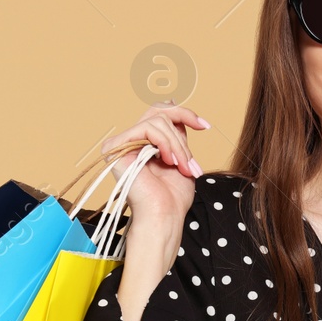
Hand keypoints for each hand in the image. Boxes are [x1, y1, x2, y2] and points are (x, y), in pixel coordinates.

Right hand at [97, 104, 210, 225]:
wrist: (164, 217)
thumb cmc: (172, 197)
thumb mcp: (180, 157)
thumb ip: (176, 134)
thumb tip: (172, 104)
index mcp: (142, 144)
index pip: (161, 114)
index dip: (184, 114)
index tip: (205, 126)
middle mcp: (128, 141)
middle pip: (157, 111)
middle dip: (181, 133)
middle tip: (189, 160)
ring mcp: (121, 144)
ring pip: (157, 122)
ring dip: (177, 145)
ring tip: (182, 166)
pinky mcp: (116, 148)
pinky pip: (147, 129)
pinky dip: (165, 143)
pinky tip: (169, 161)